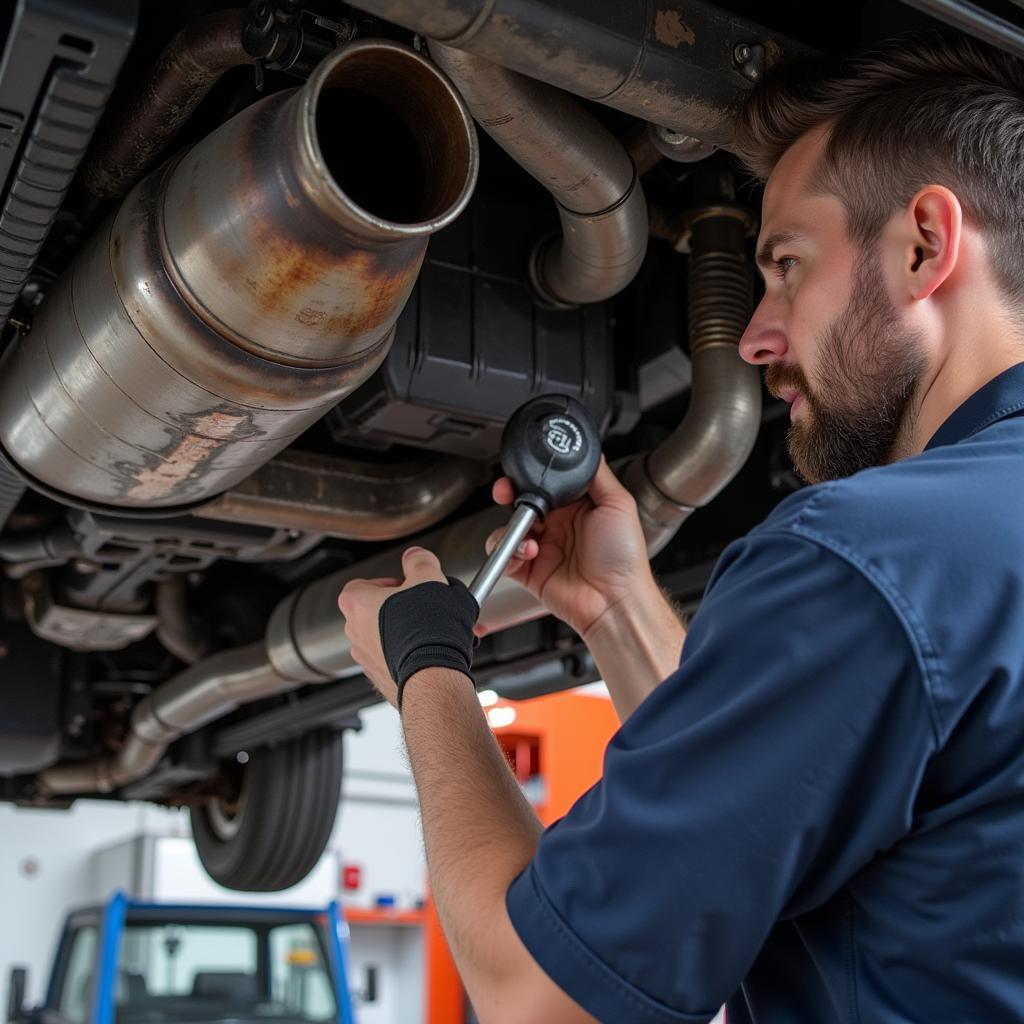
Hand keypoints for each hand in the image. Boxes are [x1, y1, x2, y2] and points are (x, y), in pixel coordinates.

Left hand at [338, 546, 447, 705]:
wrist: (434, 673)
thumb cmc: (427, 628)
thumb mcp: (429, 577)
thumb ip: (419, 560)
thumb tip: (416, 556)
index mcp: (356, 602)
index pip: (365, 584)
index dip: (392, 583)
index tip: (411, 586)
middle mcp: (354, 632)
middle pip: (376, 612)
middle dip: (403, 609)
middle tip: (427, 608)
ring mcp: (367, 658)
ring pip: (386, 638)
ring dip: (407, 633)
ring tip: (435, 631)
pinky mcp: (382, 678)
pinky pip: (395, 660)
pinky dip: (411, 655)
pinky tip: (432, 650)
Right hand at [483, 455, 651, 638]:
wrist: (614, 600)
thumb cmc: (624, 557)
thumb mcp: (618, 503)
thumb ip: (597, 474)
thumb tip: (586, 450)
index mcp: (577, 506)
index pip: (546, 483)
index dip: (531, 476)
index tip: (521, 472)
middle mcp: (558, 525)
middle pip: (522, 502)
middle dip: (509, 496)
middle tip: (507, 494)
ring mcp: (542, 548)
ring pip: (509, 529)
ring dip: (512, 530)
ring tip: (530, 539)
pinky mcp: (529, 571)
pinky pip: (504, 558)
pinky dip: (507, 554)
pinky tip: (526, 554)